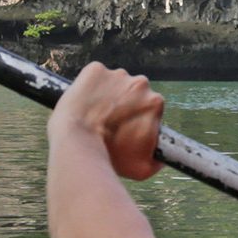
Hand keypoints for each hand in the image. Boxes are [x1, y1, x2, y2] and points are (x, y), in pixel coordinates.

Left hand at [53, 61, 163, 180]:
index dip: (137, 118)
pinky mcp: (95, 69)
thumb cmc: (111, 157)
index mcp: (155, 102)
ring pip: (113, 83)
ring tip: (93, 113)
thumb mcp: (142, 168)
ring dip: (107, 94)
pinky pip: (94, 75)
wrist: (78, 141)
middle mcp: (140, 83)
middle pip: (133, 92)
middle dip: (123, 104)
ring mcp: (116, 74)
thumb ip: (156, 161)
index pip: (149, 108)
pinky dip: (89, 85)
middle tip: (107, 121)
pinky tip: (83, 101)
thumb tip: (159, 159)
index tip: (125, 127)